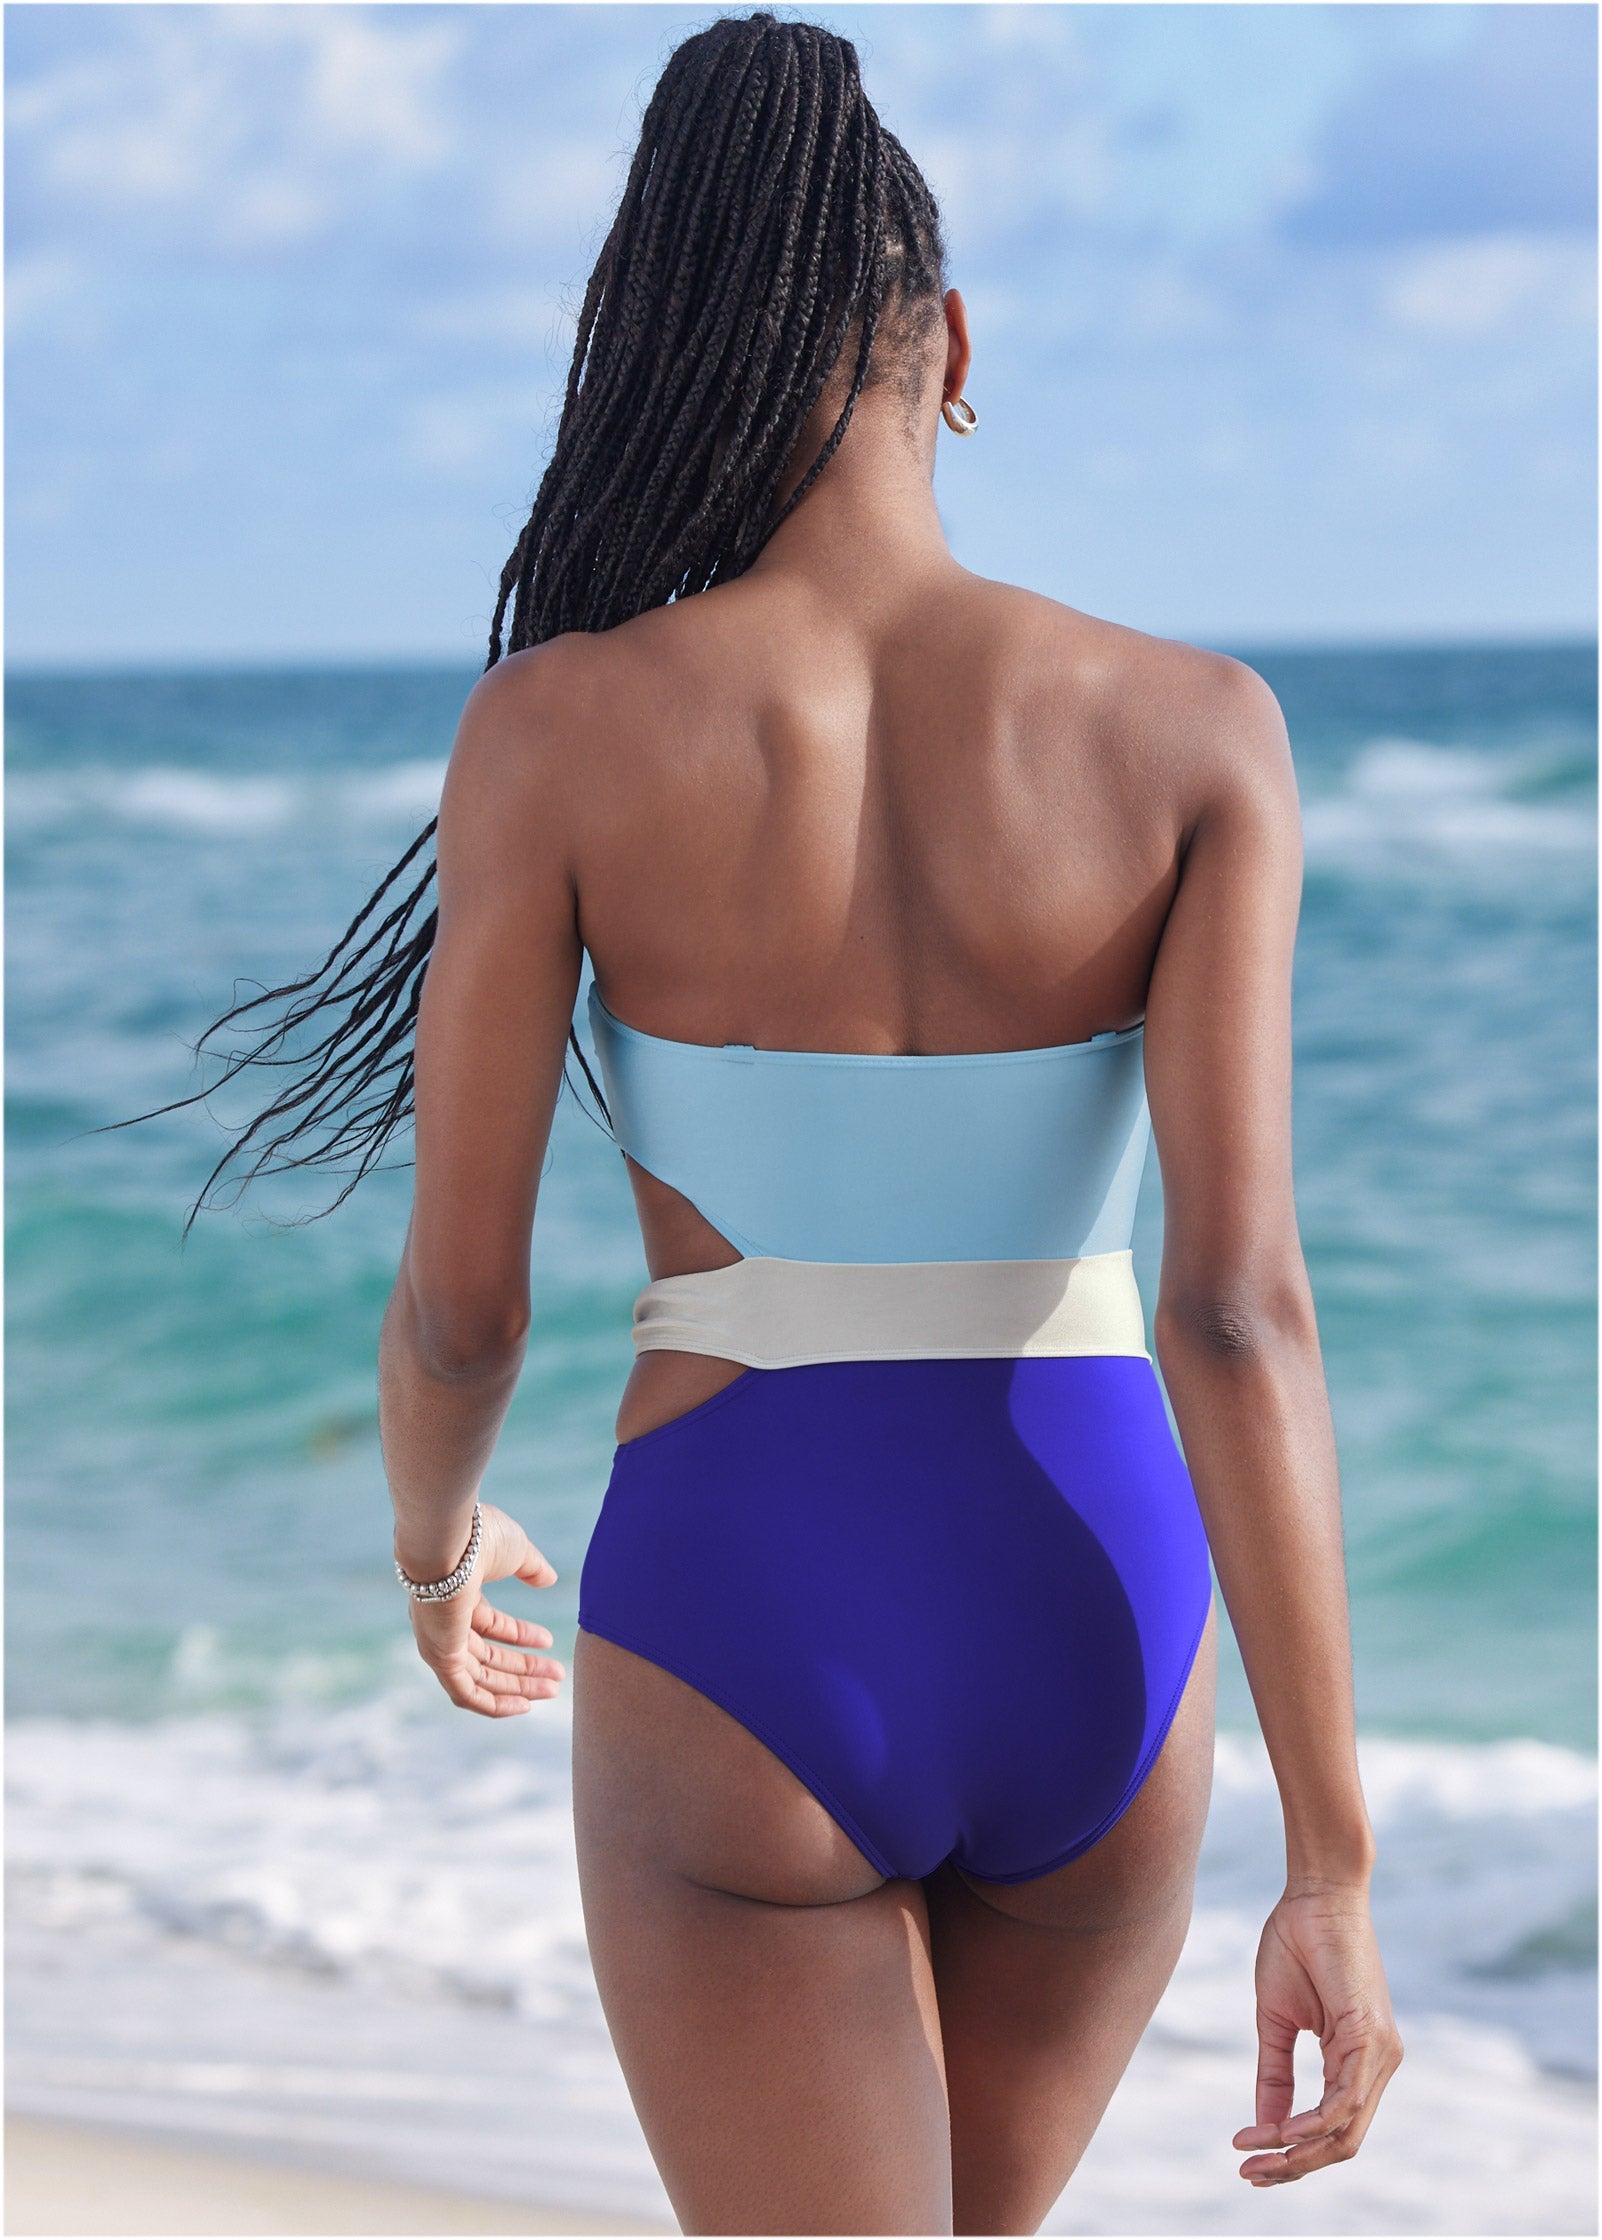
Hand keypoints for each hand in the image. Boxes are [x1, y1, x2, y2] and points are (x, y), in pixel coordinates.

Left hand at [404, 1502, 565, 1717]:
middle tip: (556, 1677)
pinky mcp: (440, 1658)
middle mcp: (444, 1623)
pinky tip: (524, 1706)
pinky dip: (494, 1703)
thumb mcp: (515, 1551)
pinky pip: (466, 1693)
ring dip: (518, 1686)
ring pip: (481, 1678)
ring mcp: (439, 1642)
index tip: (549, 1641)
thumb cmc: (479, 1538)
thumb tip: (549, 1579)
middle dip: (524, 1669)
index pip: (491, 1626)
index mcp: (458, 1595)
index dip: (521, 1636)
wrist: (449, 1537)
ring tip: (553, 1689)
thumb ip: (532, 1567)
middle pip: (487, 1657)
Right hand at [1233, 1884, 1402, 2183]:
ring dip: (1298, 2152)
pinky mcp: (1372, 2037)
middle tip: (1250, 2174)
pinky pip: (1345, 2099)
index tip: (1244, 2156)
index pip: (1331, 2128)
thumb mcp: (1277, 2019)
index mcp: (1357, 2060)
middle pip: (1342, 2143)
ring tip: (1255, 2154)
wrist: (1313, 1893)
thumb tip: (1262, 2124)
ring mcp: (1380, 2054)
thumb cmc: (1297, 1945)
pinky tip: (1279, 2130)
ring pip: (1346, 2131)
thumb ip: (1274, 2071)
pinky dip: (1311, 2122)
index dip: (1289, 2152)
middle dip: (1295, 2167)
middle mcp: (1377, 2064)